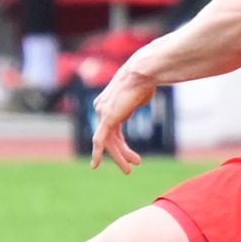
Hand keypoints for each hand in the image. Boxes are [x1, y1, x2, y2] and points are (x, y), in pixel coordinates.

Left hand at [90, 60, 157, 174]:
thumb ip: (135, 101)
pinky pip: (100, 140)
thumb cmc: (145, 80)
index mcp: (107, 103)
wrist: (143, 72)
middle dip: (121, 152)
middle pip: (110, 137)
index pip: (112, 128)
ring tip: (129, 169)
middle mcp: (101, 108)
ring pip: (108, 142)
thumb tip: (138, 100)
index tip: (130, 155)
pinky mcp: (106, 118)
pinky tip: (94, 165)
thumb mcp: (139, 94)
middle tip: (134, 164)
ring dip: (119, 156)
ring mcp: (102, 112)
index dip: (121, 143)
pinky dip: (97, 153)